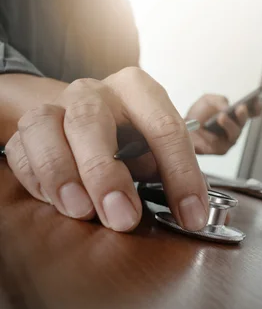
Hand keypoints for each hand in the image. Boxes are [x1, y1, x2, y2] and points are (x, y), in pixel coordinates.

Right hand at [4, 67, 209, 231]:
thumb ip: (177, 166)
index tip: (191, 215)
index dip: (182, 174)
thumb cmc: (132, 133)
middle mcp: (95, 92)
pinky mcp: (28, 128)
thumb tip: (191, 208)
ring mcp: (57, 106)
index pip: (165, 127)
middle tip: (124, 218)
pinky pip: (22, 150)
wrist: (83, 114)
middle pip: (91, 123)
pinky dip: (37, 179)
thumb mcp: (162, 143)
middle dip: (106, 175)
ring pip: (45, 127)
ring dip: (61, 174)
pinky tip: (59, 203)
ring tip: (81, 212)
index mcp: (138, 89)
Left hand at [185, 94, 261, 154]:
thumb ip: (218, 101)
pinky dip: (217, 138)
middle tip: (240, 108)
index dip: (257, 109)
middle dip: (242, 116)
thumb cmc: (198, 114)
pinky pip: (222, 146)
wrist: (183, 126)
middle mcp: (235, 128)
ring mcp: (229, 140)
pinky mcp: (220, 150)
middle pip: (243, 123)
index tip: (259, 102)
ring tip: (221, 117)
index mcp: (236, 116)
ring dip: (230, 125)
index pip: (252, 113)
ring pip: (234, 134)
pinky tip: (211, 133)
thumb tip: (227, 107)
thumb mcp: (207, 100)